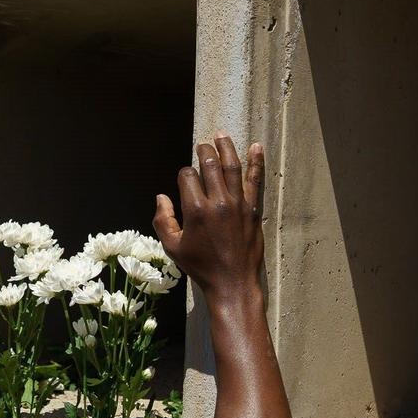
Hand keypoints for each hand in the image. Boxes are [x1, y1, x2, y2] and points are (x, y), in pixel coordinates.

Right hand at [154, 134, 264, 299]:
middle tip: (202, 145)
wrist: (232, 282)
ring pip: (232, 166)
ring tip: (221, 135)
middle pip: (209, 164)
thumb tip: (161, 197)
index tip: (185, 179)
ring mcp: (238, 203)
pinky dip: (256, 162)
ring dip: (226, 147)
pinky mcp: (253, 208)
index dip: (184, 174)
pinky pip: (255, 180)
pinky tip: (256, 147)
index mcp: (195, 210)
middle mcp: (217, 202)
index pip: (187, 176)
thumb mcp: (173, 247)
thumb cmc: (201, 267)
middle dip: (204, 151)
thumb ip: (163, 220)